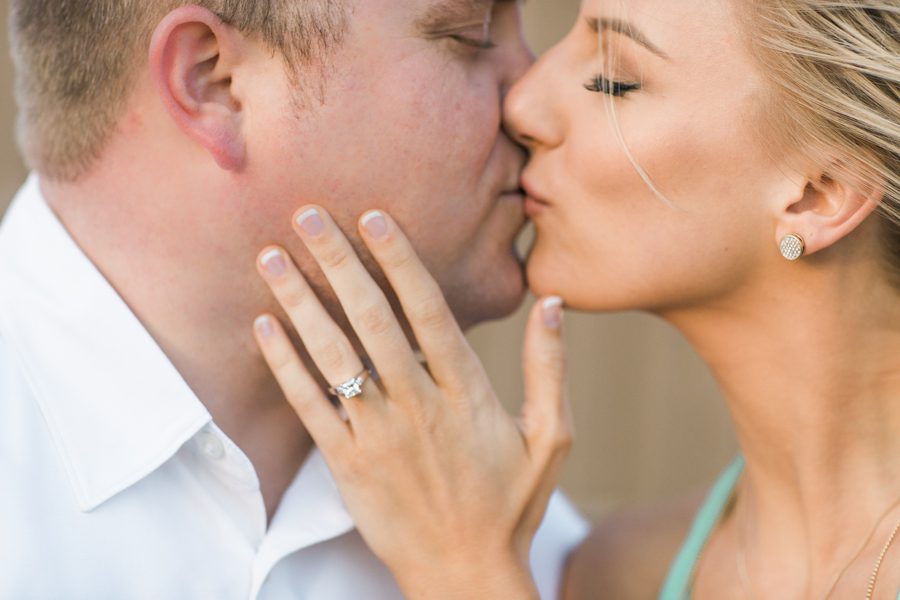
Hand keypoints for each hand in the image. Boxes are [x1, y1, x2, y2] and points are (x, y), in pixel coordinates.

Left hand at [252, 206, 571, 599]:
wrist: (465, 574)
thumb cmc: (510, 505)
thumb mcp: (551, 437)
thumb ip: (549, 368)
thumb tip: (550, 304)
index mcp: (466, 393)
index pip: (428, 311)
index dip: (399, 261)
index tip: (373, 217)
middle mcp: (417, 405)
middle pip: (371, 320)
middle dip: (338, 262)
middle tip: (307, 214)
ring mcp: (378, 435)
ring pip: (333, 356)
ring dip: (300, 303)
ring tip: (271, 257)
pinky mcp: (347, 465)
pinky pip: (309, 408)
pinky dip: (285, 366)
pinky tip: (263, 327)